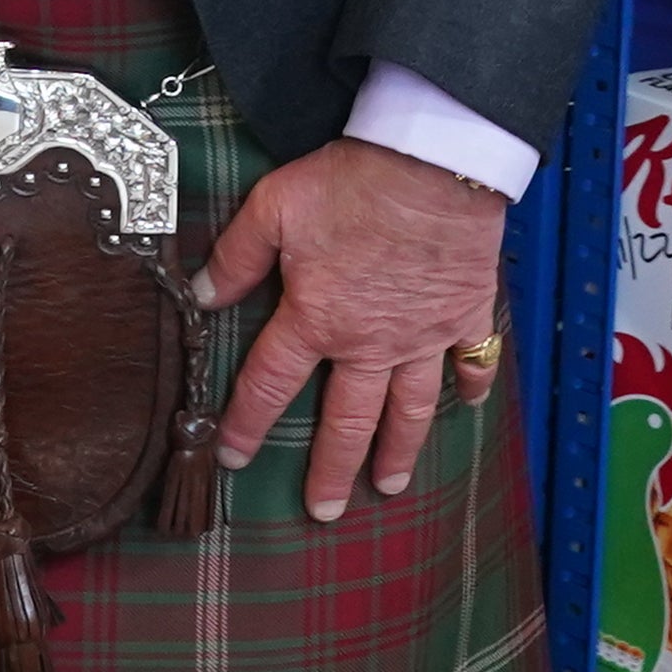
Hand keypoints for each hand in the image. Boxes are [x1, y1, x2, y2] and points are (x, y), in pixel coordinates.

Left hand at [198, 134, 509, 525]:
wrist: (433, 161)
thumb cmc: (353, 180)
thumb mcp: (274, 208)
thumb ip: (236, 258)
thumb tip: (198, 295)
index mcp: (316, 319)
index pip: (268, 387)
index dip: (246, 427)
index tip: (233, 459)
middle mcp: (369, 342)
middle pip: (345, 420)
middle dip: (331, 470)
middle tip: (324, 510)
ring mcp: (423, 334)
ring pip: (408, 409)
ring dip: (398, 451)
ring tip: (389, 486)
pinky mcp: (465, 313)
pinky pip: (472, 360)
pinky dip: (472, 386)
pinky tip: (469, 408)